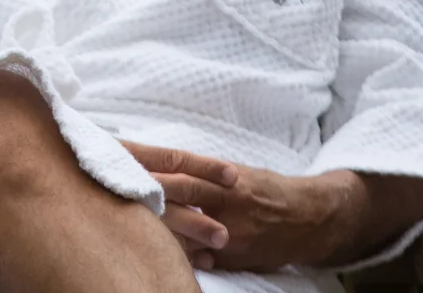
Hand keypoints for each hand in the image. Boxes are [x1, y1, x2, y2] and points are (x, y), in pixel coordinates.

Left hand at [121, 142, 342, 272]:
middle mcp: (227, 204)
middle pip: (179, 198)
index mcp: (225, 179)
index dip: (153, 172)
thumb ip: (201, 174)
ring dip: (158, 227)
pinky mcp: (233, 258)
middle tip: (114, 189)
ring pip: (185, 231)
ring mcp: (230, 234)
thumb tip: (160, 166)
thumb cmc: (266, 190)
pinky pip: (199, 257)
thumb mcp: (236, 173)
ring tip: (128, 224)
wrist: (308, 219)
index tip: (124, 165)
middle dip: (148, 194)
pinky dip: (178, 254)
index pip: (181, 174)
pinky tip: (156, 251)